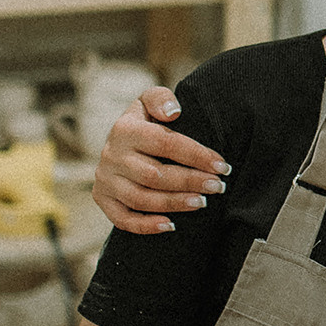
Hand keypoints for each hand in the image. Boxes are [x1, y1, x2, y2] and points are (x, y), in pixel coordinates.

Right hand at [91, 87, 229, 233]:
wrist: (120, 142)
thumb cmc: (147, 121)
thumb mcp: (150, 101)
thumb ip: (160, 99)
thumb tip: (173, 113)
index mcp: (125, 129)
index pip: (166, 144)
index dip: (196, 156)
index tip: (223, 166)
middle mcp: (111, 155)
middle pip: (155, 175)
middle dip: (190, 182)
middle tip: (218, 187)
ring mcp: (105, 179)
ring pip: (141, 199)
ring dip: (174, 204)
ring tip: (202, 202)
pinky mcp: (102, 199)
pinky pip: (122, 219)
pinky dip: (146, 225)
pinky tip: (171, 226)